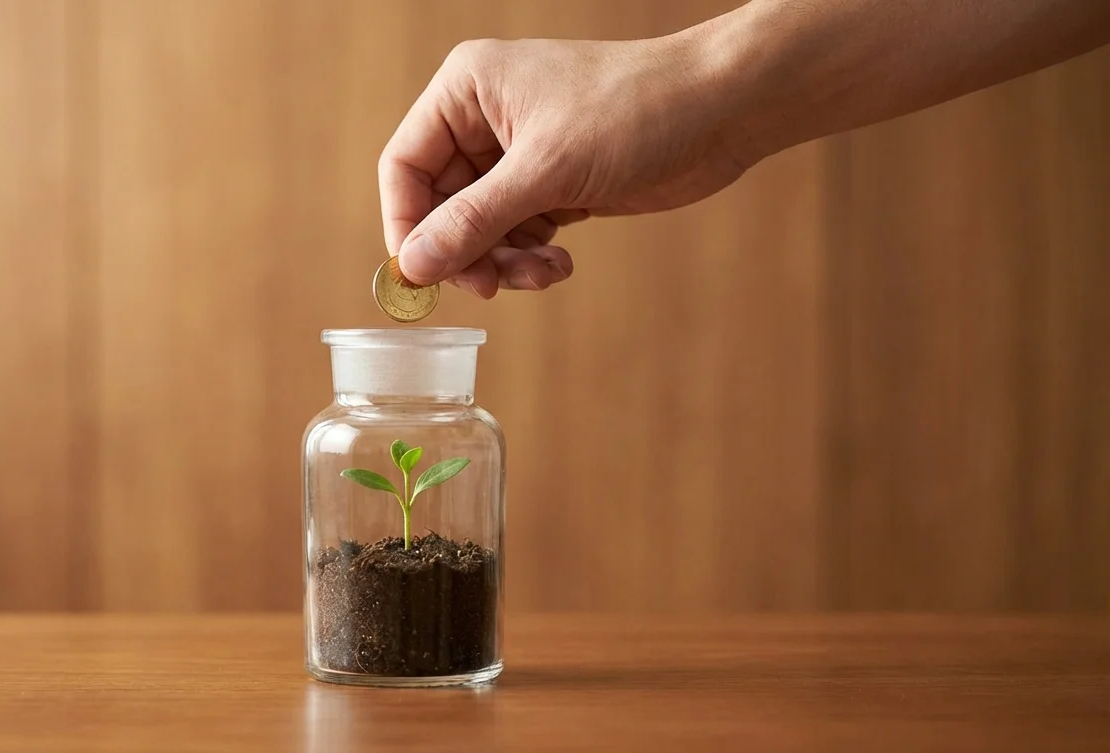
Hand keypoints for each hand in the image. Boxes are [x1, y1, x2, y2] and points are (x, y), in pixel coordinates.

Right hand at [378, 34, 746, 296]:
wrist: (722, 109)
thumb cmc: (635, 109)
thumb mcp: (546, 170)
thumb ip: (473, 221)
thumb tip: (414, 266)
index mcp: (466, 91)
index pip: (405, 166)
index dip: (407, 225)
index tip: (424, 275)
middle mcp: (484, 119)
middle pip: (440, 206)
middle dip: (467, 251)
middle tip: (493, 287)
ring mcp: (519, 154)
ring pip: (480, 228)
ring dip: (504, 261)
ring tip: (542, 272)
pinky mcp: (553, 183)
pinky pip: (517, 234)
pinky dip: (531, 258)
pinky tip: (562, 263)